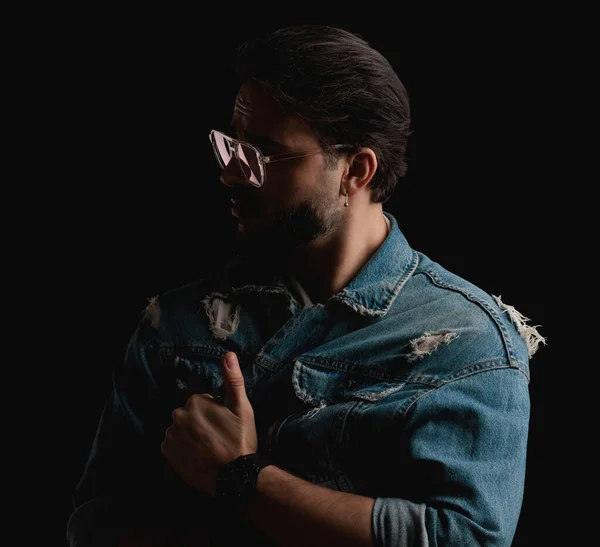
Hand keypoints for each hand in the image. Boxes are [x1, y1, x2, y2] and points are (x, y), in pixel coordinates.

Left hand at [161, 352, 257, 496]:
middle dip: (201, 423)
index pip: (203, 402)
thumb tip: (228, 354)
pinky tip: (197, 456)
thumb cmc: (240, 441)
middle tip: (218, 438)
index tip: (225, 425)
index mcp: (196, 401)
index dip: (216, 413)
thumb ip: (232, 380)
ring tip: (209, 449)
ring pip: (181, 429)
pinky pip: (173, 444)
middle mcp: (178, 415)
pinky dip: (182, 448)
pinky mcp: (167, 453)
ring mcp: (171, 435)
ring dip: (191, 435)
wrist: (233, 477)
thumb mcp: (242, 408)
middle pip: (190, 415)